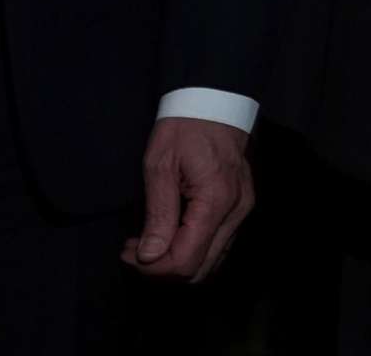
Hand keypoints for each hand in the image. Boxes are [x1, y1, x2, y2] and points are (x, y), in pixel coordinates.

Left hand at [122, 117, 252, 281]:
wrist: (215, 101)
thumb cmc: (184, 127)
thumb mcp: (160, 165)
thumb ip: (158, 214)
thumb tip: (150, 256)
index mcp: (216, 200)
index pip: (185, 260)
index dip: (153, 267)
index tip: (127, 252)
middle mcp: (236, 211)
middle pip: (200, 269)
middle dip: (163, 269)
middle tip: (134, 251)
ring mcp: (243, 210)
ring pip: (212, 262)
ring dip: (178, 262)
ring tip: (150, 244)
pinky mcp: (241, 206)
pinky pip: (219, 245)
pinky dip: (194, 250)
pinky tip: (171, 234)